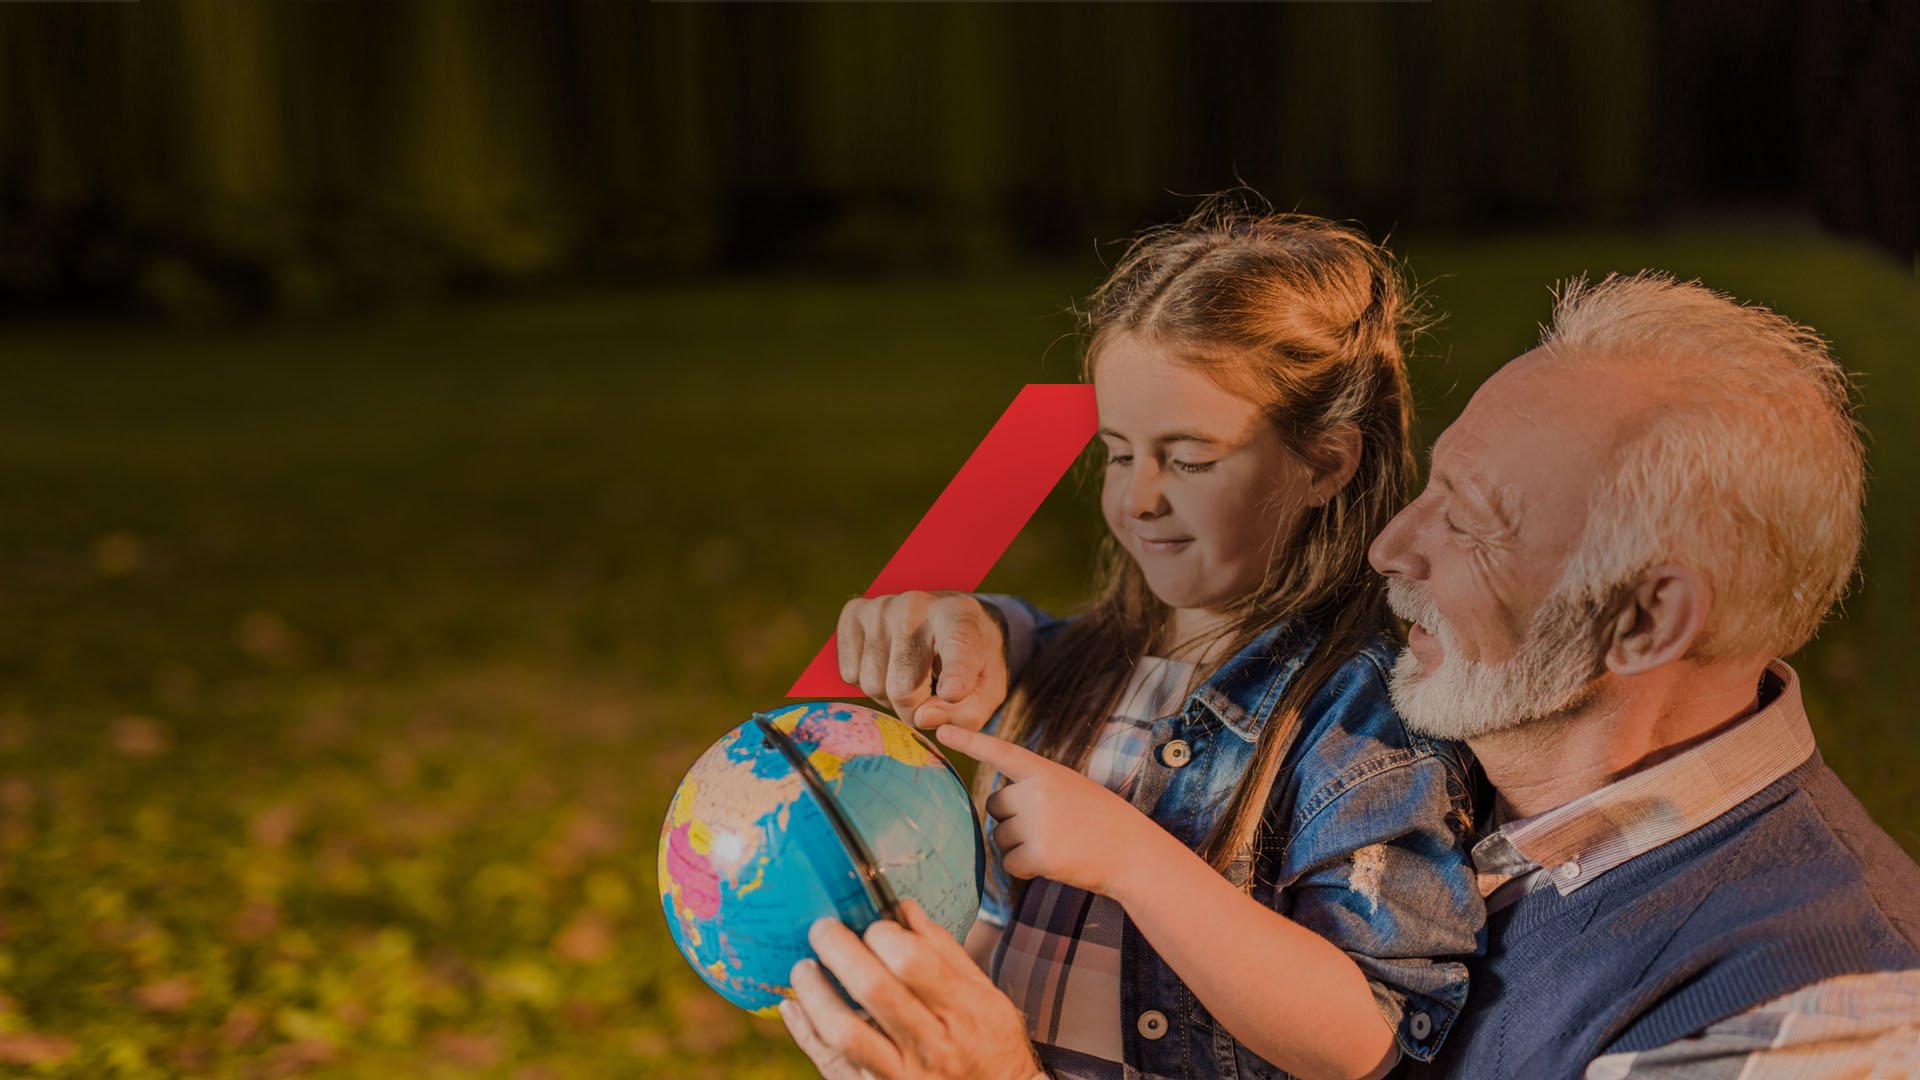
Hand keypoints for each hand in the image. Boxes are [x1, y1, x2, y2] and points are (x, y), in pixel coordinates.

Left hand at [780, 899, 1040, 1079]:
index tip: (872, 924)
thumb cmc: (989, 1044)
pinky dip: (804, 1031)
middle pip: (874, 989)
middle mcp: (930, 1044)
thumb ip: (945, 952)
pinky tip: (793, 1005)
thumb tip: (904, 910)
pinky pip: (830, 1061)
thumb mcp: (983, 996)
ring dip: (815, 993)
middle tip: (822, 928)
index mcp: (961, 1010)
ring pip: (844, 1032)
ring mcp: (900, 1074)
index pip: (913, 962)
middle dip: (840, 950)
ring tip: (804, 967)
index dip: (884, 935)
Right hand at [837, 591, 1009, 729]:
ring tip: (909, 678)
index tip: (954, 692)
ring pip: (873, 685)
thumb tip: (922, 718)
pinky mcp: (854, 612)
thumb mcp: (987, 691)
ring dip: (890, 697)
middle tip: (928, 699)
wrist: (945, 619)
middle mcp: (917, 604)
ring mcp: (881, 606)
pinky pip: (850, 674)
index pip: (958, 650)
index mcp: (961, 618)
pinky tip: (887, 664)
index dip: (956, 676)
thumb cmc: (970, 661)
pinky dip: (868, 682)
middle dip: (914, 709)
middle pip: (903, 689)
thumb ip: (965, 714)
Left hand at [936, 724, 1163, 898]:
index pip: (1002, 752)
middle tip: (1048, 828)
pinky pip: (1010, 863)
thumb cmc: (1102, 822)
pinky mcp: (1037, 854)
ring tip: (1058, 844)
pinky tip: (1054, 863)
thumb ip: (1036, 789)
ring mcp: (1036, 823)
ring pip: (1001, 837)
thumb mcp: (1071, 790)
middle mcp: (1037, 792)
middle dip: (1011, 820)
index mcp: (1046, 772)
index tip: (940, 730)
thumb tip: (998, 807)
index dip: (970, 741)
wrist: (1133, 853)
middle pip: (995, 806)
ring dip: (1021, 846)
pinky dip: (1026, 869)